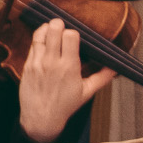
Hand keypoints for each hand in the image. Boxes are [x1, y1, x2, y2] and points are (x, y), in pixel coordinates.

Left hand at [17, 19, 114, 142]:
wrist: (41, 117)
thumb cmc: (65, 106)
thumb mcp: (87, 93)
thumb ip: (102, 78)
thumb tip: (114, 68)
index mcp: (69, 67)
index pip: (70, 36)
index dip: (74, 32)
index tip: (75, 37)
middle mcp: (52, 62)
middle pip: (54, 30)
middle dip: (59, 24)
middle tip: (62, 26)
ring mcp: (38, 62)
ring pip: (40, 34)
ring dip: (47, 29)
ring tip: (52, 29)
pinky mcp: (28, 65)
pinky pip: (32, 45)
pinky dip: (38, 39)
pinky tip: (44, 40)